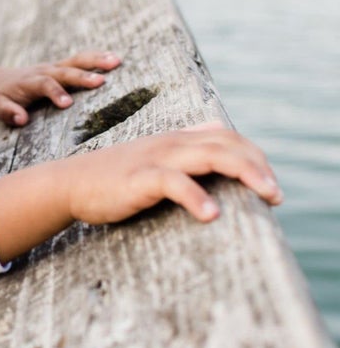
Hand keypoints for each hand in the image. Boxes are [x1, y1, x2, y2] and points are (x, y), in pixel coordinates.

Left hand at [0, 51, 121, 125]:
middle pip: (64, 71)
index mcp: (29, 81)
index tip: (67, 104)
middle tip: (101, 81)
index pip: (44, 85)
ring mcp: (54, 66)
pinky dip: (96, 57)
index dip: (55, 93)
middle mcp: (43, 70)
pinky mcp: (61, 66)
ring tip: (116, 62)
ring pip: (76, 60)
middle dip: (82, 76)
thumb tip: (22, 120)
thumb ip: (9, 113)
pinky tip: (114, 59)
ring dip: (96, 60)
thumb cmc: (1, 97)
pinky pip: (80, 60)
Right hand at [59, 123, 282, 224]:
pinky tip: (212, 215)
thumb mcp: (151, 155)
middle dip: (259, 167)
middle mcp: (170, 144)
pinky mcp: (140, 178)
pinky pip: (175, 183)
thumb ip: (182, 145)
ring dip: (246, 174)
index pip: (225, 136)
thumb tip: (214, 132)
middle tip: (276, 196)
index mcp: (175, 140)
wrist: (69, 182)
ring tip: (268, 196)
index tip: (268, 182)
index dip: (253, 155)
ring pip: (211, 156)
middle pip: (227, 144)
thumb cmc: (111, 175)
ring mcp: (156, 159)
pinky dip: (197, 198)